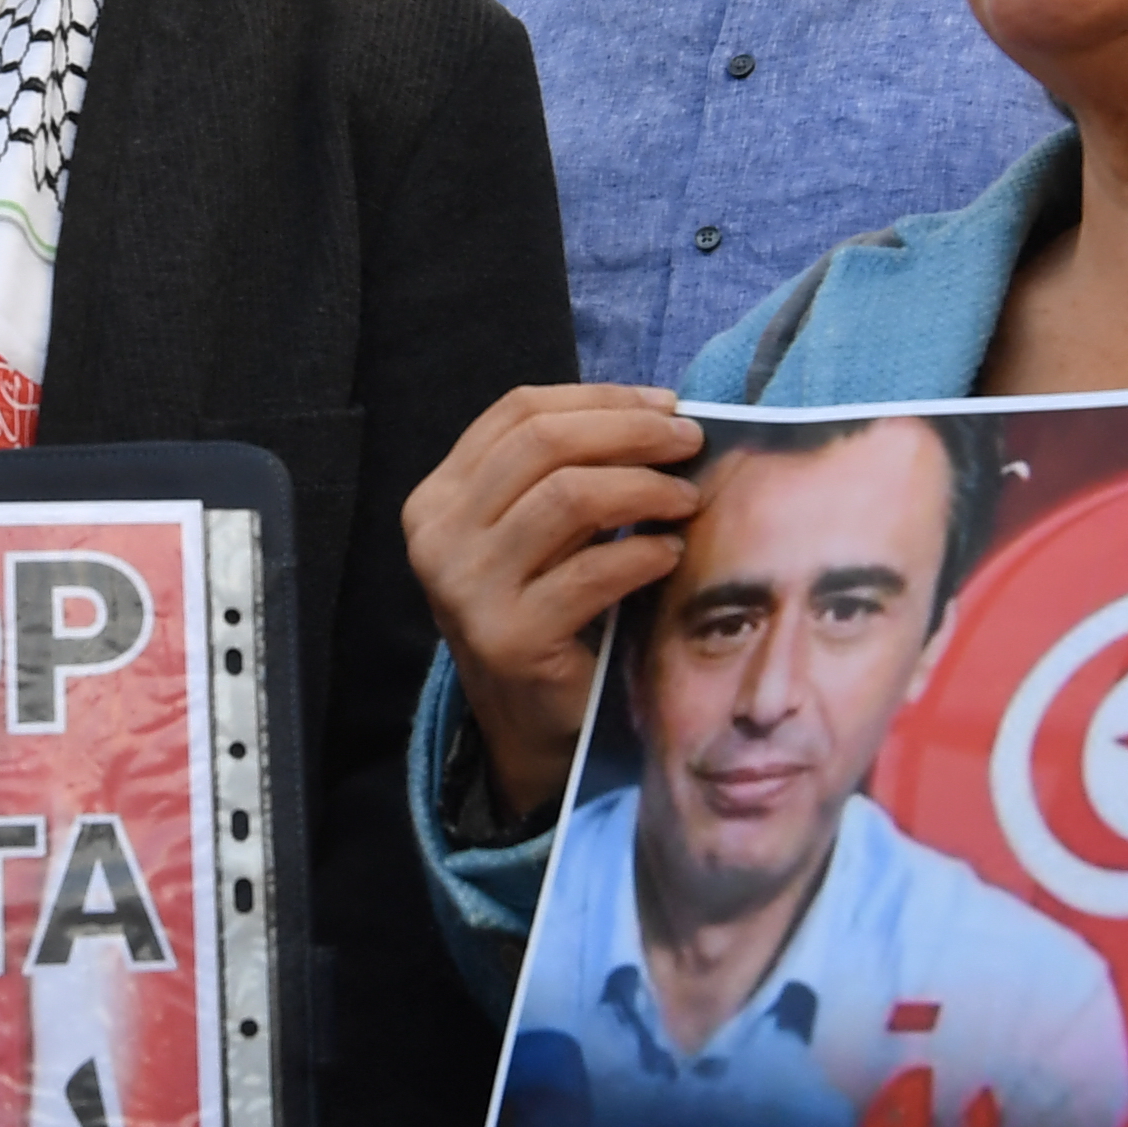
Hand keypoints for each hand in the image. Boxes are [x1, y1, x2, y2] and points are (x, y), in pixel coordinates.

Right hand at [402, 383, 702, 815]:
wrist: (532, 728)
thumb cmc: (548, 615)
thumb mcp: (539, 532)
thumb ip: (568, 472)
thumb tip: (659, 414)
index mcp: (437, 498)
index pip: (517, 413)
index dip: (598, 398)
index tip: (665, 405)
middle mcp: (438, 538)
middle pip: (542, 443)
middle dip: (629, 432)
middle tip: (690, 442)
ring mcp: (467, 590)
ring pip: (568, 496)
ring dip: (644, 488)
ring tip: (686, 499)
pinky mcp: (509, 639)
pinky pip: (592, 572)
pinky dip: (643, 554)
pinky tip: (670, 556)